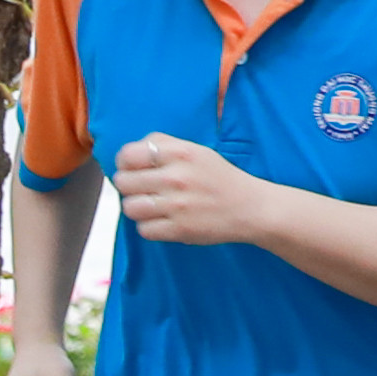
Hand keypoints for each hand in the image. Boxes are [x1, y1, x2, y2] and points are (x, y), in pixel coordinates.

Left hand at [106, 132, 267, 247]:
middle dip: (131, 187)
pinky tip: (165, 221)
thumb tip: (128, 155)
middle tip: (147, 190)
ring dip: (139, 208)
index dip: (125, 163)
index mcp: (181, 153)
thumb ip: (163, 146)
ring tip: (154, 207)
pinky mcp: (180, 229)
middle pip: (123, 182)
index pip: (127, 155)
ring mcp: (178, 205)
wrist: (253, 208)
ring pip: (129, 207)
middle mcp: (177, 177)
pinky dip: (151, 227)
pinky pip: (143, 230)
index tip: (135, 169)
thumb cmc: (221, 178)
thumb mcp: (196, 151)